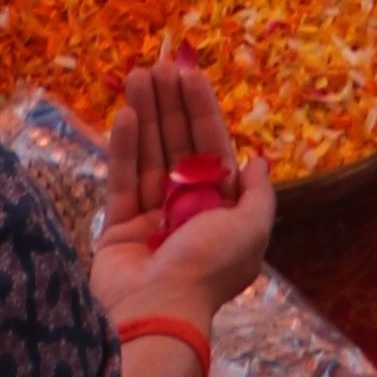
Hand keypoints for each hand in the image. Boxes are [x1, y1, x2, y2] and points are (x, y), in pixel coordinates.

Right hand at [92, 55, 275, 320]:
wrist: (159, 311)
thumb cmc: (208, 267)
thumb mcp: (251, 230)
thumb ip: (257, 195)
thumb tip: (257, 162)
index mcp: (218, 211)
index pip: (210, 149)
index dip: (202, 111)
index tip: (189, 74)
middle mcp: (185, 211)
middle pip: (177, 146)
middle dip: (170, 104)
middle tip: (159, 64)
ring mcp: (149, 219)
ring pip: (148, 156)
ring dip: (145, 114)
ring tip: (137, 74)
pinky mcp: (118, 229)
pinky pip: (121, 180)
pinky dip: (123, 147)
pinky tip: (126, 115)